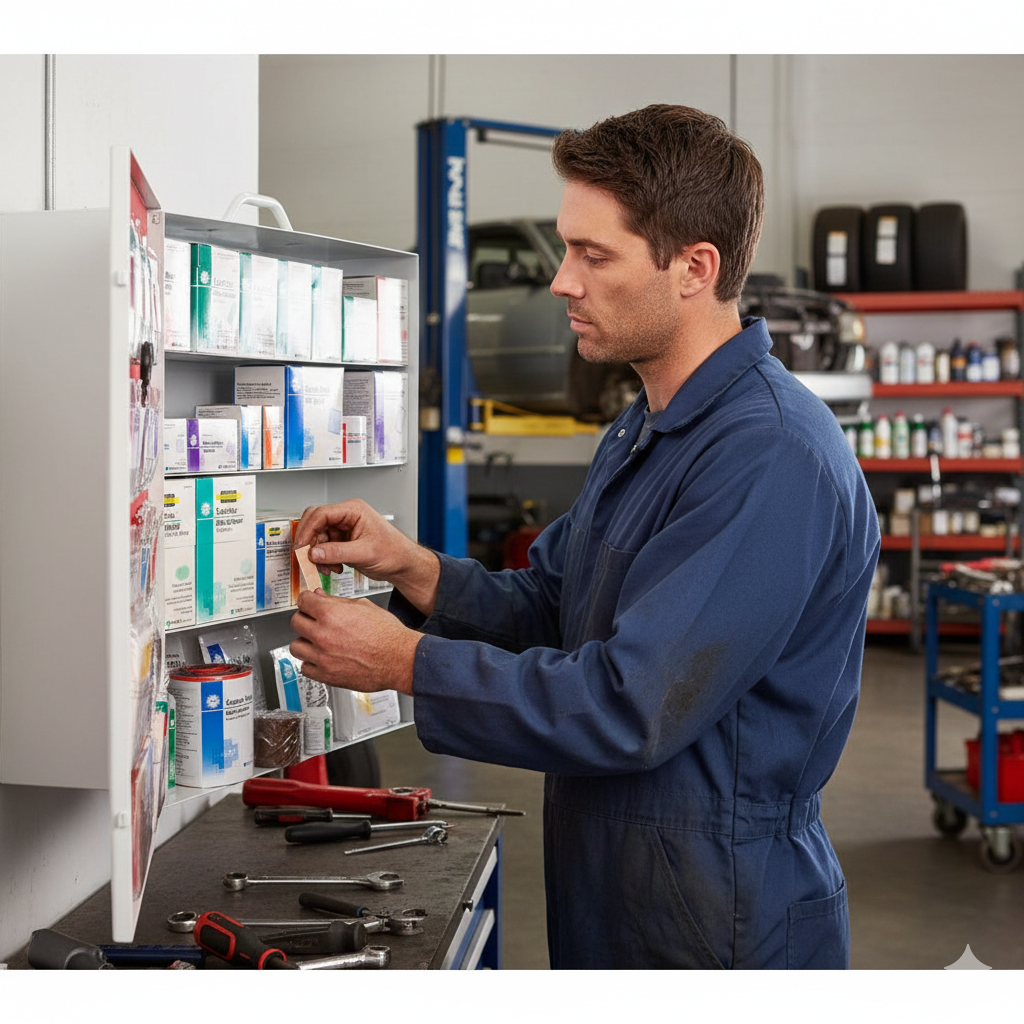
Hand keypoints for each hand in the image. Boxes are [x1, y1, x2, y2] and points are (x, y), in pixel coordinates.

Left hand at [289, 589, 419, 695]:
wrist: (400, 659)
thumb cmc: (388, 634)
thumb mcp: (364, 606)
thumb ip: (338, 602)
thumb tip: (321, 598)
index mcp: (331, 613)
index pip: (303, 601)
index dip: (307, 600)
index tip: (308, 603)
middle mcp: (323, 634)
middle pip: (295, 622)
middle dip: (305, 619)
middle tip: (314, 621)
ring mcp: (322, 656)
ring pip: (295, 646)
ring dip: (305, 642)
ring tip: (317, 642)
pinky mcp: (326, 675)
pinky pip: (305, 668)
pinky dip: (311, 663)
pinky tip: (321, 658)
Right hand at [293, 499, 439, 616]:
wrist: (403, 564)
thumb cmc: (394, 552)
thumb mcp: (365, 553)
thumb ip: (337, 552)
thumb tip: (314, 553)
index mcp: (354, 510)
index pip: (321, 514)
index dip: (307, 530)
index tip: (300, 546)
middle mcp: (346, 517)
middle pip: (315, 523)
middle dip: (310, 543)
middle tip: (306, 557)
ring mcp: (343, 529)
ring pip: (317, 537)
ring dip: (317, 554)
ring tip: (327, 567)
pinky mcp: (342, 541)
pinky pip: (323, 548)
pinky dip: (324, 559)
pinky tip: (334, 567)